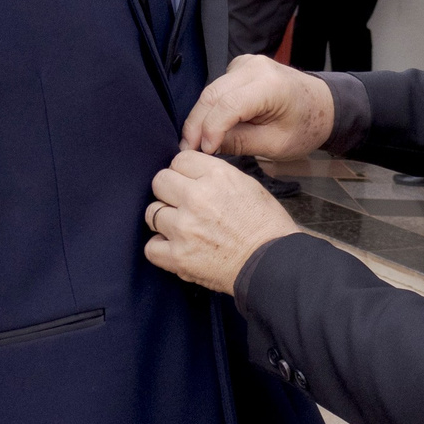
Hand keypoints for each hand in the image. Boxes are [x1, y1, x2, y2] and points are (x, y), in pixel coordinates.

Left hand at [144, 149, 296, 295]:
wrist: (274, 264)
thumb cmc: (266, 226)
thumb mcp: (247, 185)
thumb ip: (215, 175)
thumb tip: (191, 173)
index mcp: (216, 176)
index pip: (179, 160)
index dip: (183, 173)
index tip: (188, 183)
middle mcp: (196, 197)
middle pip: (160, 181)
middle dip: (169, 192)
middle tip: (181, 205)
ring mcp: (184, 227)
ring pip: (152, 212)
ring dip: (164, 220)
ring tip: (182, 228)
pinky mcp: (179, 256)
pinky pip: (150, 247)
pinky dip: (160, 248)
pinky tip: (174, 248)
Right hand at [183, 54, 334, 158]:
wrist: (324, 106)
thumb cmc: (306, 126)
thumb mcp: (275, 144)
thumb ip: (239, 143)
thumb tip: (206, 146)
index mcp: (270, 85)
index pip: (227, 106)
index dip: (210, 130)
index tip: (202, 152)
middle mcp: (255, 67)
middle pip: (212, 95)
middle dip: (197, 125)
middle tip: (187, 150)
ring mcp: (246, 63)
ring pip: (210, 91)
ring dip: (199, 118)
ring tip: (193, 144)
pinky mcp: (239, 67)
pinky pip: (216, 88)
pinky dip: (209, 109)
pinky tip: (206, 129)